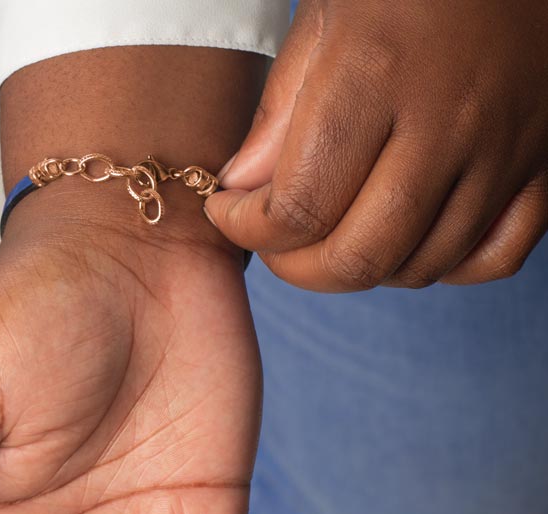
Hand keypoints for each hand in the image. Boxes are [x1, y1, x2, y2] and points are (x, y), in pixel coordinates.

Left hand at [204, 0, 547, 290]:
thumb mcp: (328, 15)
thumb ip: (280, 112)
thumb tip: (240, 191)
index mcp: (378, 75)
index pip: (298, 208)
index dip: (247, 230)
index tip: (229, 213)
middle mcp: (448, 123)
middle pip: (358, 258)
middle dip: (298, 268)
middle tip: (278, 241)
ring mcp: (505, 150)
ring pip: (419, 268)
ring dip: (363, 268)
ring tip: (338, 230)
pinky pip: (493, 258)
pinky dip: (443, 266)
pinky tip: (412, 235)